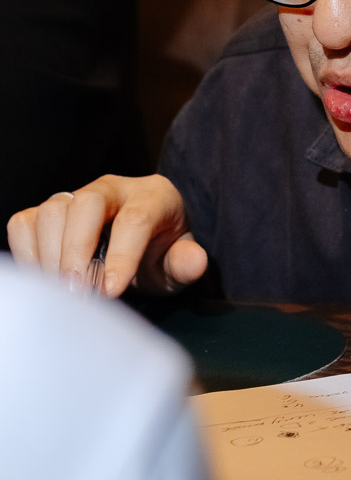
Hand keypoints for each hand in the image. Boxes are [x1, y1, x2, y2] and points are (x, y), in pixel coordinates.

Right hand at [6, 174, 208, 296]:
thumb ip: (186, 263)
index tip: (111, 291)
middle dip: (78, 250)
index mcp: (153, 195)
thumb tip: (195, 262)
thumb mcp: (178, 263)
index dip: (122, 255)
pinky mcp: (47, 211)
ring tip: (64, 291)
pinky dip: (28, 254)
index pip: (135, 218)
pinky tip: (46, 279)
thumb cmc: (159, 254)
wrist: (140, 244)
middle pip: (86, 204)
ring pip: (52, 211)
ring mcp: (76, 196)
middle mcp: (112, 188)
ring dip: (52, 256)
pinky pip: (25, 224)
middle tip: (78, 292)